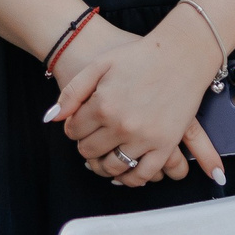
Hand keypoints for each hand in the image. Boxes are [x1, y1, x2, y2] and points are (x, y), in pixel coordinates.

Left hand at [53, 15, 227, 188]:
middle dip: (86, 146)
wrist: (181, 55)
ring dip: (103, 164)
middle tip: (92, 138)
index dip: (73, 128)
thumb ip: (73, 91)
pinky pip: (142, 175)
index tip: (80, 124)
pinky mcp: (165, 145)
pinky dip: (130, 179)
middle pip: (89, 151)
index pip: (73, 131)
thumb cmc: (140, 56)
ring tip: (105, 154)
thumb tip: (53, 118)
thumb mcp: (101, 65)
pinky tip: (125, 170)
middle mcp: (121, 125)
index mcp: (103, 105)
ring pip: (112, 167)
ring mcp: (144, 138)